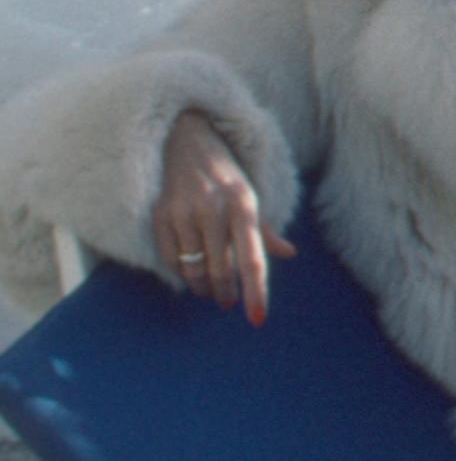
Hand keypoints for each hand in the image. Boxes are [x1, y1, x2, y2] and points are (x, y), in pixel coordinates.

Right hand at [151, 112, 286, 322]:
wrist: (187, 141)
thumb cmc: (225, 175)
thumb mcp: (250, 197)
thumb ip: (265, 230)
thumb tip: (288, 254)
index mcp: (245, 205)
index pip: (253, 258)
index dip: (256, 291)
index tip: (257, 319)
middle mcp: (216, 209)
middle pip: (221, 268)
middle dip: (225, 292)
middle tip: (228, 302)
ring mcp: (185, 211)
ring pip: (194, 267)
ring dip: (203, 286)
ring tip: (209, 291)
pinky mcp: (161, 215)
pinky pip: (170, 257)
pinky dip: (180, 272)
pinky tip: (188, 275)